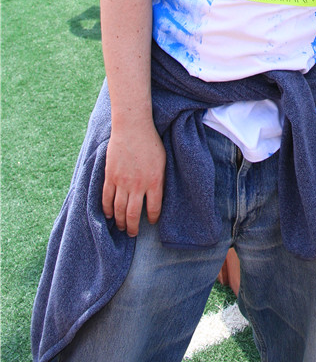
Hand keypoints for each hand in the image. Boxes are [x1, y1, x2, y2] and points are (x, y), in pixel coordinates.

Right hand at [103, 121, 165, 235]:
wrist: (133, 127)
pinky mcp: (110, 176)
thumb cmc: (151, 142)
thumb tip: (159, 195)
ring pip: (118, 209)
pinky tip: (108, 215)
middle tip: (132, 233)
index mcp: (154, 181)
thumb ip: (160, 180)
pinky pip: (106, 198)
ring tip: (121, 227)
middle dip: (133, 227)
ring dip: (119, 221)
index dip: (152, 218)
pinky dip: (106, 209)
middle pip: (133, 214)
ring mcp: (122, 181)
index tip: (151, 222)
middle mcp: (138, 185)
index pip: (153, 208)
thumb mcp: (163, 161)